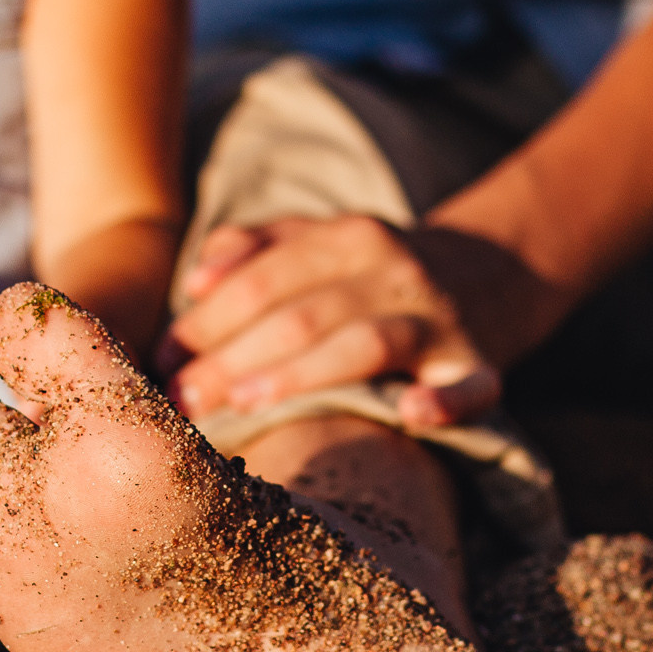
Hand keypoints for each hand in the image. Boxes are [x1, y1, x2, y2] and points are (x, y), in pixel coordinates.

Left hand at [161, 216, 523, 429]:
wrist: (493, 270)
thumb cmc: (374, 270)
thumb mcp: (319, 240)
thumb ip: (254, 250)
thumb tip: (194, 283)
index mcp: (348, 237)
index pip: (262, 280)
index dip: (205, 323)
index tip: (159, 363)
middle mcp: (394, 270)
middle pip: (300, 315)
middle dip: (231, 359)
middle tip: (182, 401)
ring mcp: (438, 318)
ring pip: (365, 343)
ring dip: (303, 374)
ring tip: (246, 403)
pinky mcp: (480, 362)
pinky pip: (470, 386)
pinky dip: (445, 401)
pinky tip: (412, 414)